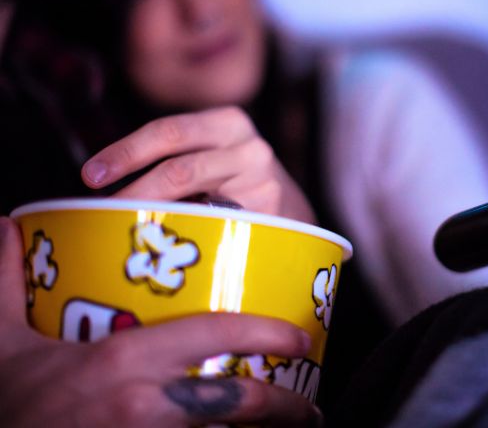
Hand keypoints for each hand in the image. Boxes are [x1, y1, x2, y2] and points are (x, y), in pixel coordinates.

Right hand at [0, 218, 320, 426]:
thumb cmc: (5, 404)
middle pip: (239, 404)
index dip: (266, 332)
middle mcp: (143, 406)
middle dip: (284, 407)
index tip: (298, 335)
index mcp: (120, 361)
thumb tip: (5, 227)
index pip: (215, 334)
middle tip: (308, 408)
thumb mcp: (2, 342)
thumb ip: (7, 281)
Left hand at [81, 106, 315, 221]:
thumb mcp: (210, 152)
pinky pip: (216, 226)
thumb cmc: (232, 179)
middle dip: (134, 190)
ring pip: (196, 201)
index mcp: (227, 121)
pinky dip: (185, 233)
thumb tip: (100, 183)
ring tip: (126, 228)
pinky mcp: (269, 217)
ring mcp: (263, 183)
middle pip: (179, 167)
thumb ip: (171, 157)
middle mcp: (249, 147)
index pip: (167, 131)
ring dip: (154, 216)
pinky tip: (166, 243)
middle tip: (101, 210)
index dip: (125, 152)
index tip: (91, 175)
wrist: (291, 209)